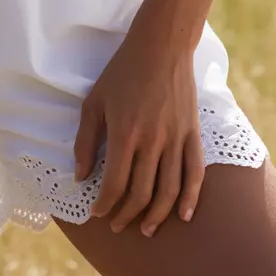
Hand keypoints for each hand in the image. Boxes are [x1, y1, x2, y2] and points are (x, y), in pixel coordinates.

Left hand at [73, 17, 203, 236]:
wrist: (161, 45)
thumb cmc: (122, 71)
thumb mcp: (94, 100)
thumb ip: (85, 140)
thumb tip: (80, 176)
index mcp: (124, 132)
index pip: (114, 184)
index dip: (104, 205)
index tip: (97, 213)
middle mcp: (152, 140)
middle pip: (141, 193)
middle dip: (126, 215)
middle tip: (116, 225)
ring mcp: (176, 138)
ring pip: (168, 190)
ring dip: (157, 216)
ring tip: (146, 229)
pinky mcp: (193, 133)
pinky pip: (195, 173)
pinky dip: (190, 198)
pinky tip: (182, 215)